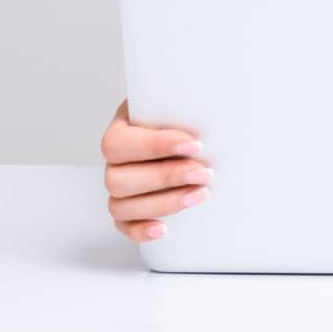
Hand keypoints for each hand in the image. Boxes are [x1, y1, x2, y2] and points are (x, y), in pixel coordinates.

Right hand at [100, 97, 214, 242]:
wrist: (197, 132)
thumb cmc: (189, 112)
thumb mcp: (186, 100)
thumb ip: (189, 104)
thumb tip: (217, 103)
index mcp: (123, 127)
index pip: (118, 144)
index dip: (154, 147)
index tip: (195, 143)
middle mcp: (115, 161)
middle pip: (118, 180)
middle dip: (165, 178)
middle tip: (204, 173)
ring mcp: (120, 188)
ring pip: (120, 206)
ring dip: (163, 203)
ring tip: (201, 194)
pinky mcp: (129, 211)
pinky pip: (123, 226)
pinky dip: (140, 230)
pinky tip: (164, 229)